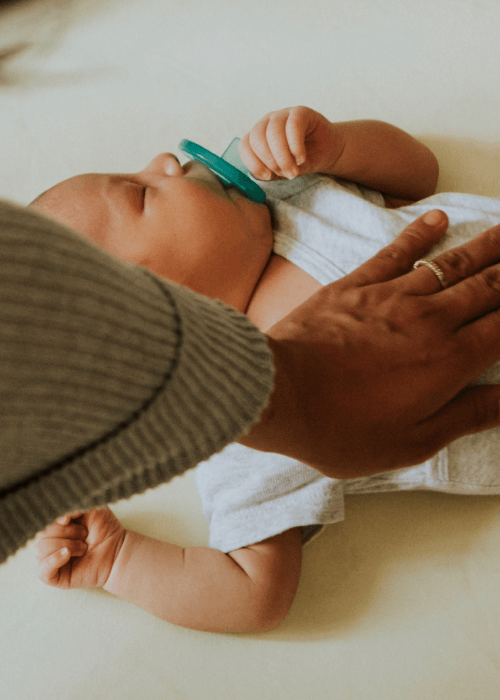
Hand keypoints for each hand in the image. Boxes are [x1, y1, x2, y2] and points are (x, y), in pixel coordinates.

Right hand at [35, 508, 124, 589]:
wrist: (119, 550)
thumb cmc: (105, 529)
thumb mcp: (89, 508)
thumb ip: (72, 506)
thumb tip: (59, 518)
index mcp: (54, 528)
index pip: (42, 522)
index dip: (53, 519)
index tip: (69, 518)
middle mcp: (50, 543)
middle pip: (42, 535)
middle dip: (66, 532)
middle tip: (85, 535)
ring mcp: (51, 561)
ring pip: (42, 550)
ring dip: (66, 545)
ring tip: (83, 548)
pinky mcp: (56, 577)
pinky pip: (42, 571)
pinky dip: (53, 560)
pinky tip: (67, 554)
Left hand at [239, 106, 343, 180]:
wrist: (326, 151)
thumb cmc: (299, 161)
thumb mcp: (281, 170)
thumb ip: (269, 172)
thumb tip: (259, 176)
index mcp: (257, 136)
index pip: (245, 145)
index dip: (253, 163)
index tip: (267, 176)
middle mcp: (266, 122)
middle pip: (257, 138)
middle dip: (270, 161)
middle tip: (284, 174)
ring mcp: (282, 115)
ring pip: (273, 132)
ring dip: (283, 156)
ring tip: (293, 170)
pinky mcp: (300, 112)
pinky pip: (293, 126)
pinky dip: (295, 146)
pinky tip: (301, 158)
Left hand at [240, 209, 499, 477]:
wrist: (277, 393)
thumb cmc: (338, 428)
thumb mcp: (411, 441)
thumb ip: (469, 415)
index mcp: (449, 361)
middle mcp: (430, 320)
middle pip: (489, 286)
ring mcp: (390, 296)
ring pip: (451, 262)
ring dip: (487, 244)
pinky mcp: (354, 286)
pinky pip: (396, 252)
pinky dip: (420, 233)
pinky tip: (439, 219)